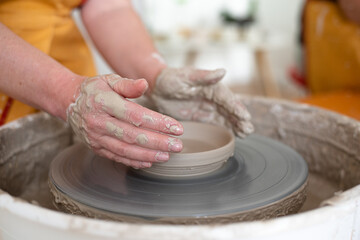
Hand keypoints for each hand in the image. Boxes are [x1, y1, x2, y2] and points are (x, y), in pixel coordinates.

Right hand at [67, 74, 182, 168]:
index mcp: (104, 103)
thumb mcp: (109, 80)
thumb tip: (144, 84)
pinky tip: (149, 161)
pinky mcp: (96, 147)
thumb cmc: (95, 90)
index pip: (136, 115)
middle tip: (177, 146)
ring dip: (148, 154)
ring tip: (167, 155)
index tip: (176, 128)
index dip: (158, 123)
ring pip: (125, 149)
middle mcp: (99, 122)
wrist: (70, 102)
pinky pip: (116, 156)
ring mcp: (96, 137)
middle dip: (158, 142)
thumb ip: (128, 84)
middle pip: (133, 135)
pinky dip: (134, 161)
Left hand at [150, 67, 252, 136]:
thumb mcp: (185, 77)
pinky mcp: (201, 117)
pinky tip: (236, 135)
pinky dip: (226, 129)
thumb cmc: (170, 79)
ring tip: (246, 134)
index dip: (236, 107)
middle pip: (230, 109)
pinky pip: (216, 123)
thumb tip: (223, 71)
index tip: (245, 117)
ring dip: (236, 125)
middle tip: (249, 129)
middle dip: (240, 119)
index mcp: (211, 86)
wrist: (156, 89)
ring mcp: (207, 107)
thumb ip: (203, 76)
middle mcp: (212, 97)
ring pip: (226, 117)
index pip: (227, 98)